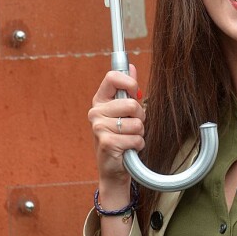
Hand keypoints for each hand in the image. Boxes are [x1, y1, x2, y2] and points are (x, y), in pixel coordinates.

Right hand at [88, 65, 145, 191]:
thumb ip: (128, 90)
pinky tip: (128, 149)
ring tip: (129, 138)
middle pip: (132, 104)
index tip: (135, 92)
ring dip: (139, 133)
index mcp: (100, 100)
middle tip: (133, 126)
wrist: (114, 169)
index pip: (112, 78)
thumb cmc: (121, 137)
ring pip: (136, 123)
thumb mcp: (125, 112)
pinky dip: (137, 145)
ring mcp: (99, 127)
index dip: (129, 82)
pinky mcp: (106, 142)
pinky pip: (135, 138)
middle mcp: (96, 112)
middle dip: (140, 116)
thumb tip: (131, 67)